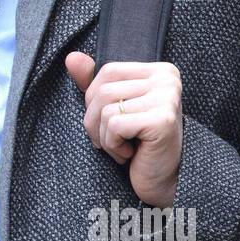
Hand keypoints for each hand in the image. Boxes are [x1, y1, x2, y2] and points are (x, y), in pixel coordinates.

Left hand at [64, 52, 182, 207]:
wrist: (164, 182)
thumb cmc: (139, 145)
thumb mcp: (114, 109)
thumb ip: (93, 82)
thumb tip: (72, 58)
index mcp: (160, 71)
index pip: (107, 72)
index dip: (95, 100)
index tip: (112, 123)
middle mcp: (167, 79)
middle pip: (103, 90)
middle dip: (95, 122)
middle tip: (113, 141)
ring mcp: (167, 98)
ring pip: (106, 109)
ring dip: (105, 137)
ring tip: (123, 148)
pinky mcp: (162, 119)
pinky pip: (114, 125)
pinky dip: (113, 146)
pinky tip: (131, 154)